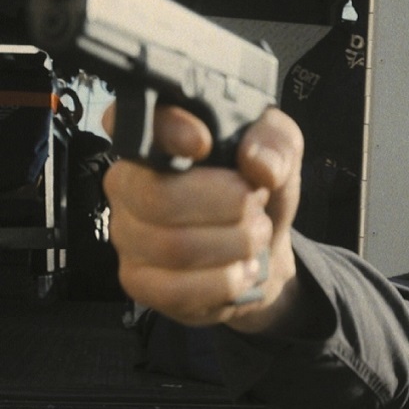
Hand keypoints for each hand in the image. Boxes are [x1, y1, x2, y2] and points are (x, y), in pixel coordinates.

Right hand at [102, 104, 303, 332]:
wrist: (263, 251)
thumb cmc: (258, 192)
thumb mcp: (281, 155)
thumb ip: (277, 143)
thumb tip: (258, 163)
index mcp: (156, 140)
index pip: (132, 120)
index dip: (165, 130)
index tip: (204, 143)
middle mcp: (128, 184)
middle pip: (159, 196)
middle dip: (227, 205)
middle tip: (256, 208)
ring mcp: (127, 235)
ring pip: (173, 246)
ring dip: (233, 244)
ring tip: (256, 238)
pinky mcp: (138, 281)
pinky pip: (176, 288)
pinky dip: (224, 281)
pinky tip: (242, 271)